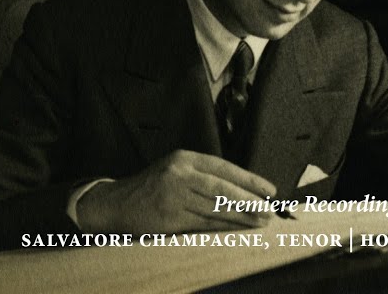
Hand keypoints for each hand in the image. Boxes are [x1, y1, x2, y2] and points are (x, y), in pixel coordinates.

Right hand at [76, 150, 276, 233]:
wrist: (117, 202)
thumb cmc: (153, 186)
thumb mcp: (176, 169)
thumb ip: (203, 174)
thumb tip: (242, 188)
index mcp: (184, 158)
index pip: (224, 168)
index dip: (249, 180)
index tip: (269, 190)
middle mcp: (180, 174)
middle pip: (223, 188)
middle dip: (250, 200)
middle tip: (269, 209)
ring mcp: (174, 196)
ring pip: (216, 207)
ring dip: (241, 216)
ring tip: (260, 221)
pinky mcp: (170, 218)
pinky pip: (203, 223)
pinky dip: (223, 227)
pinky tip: (237, 230)